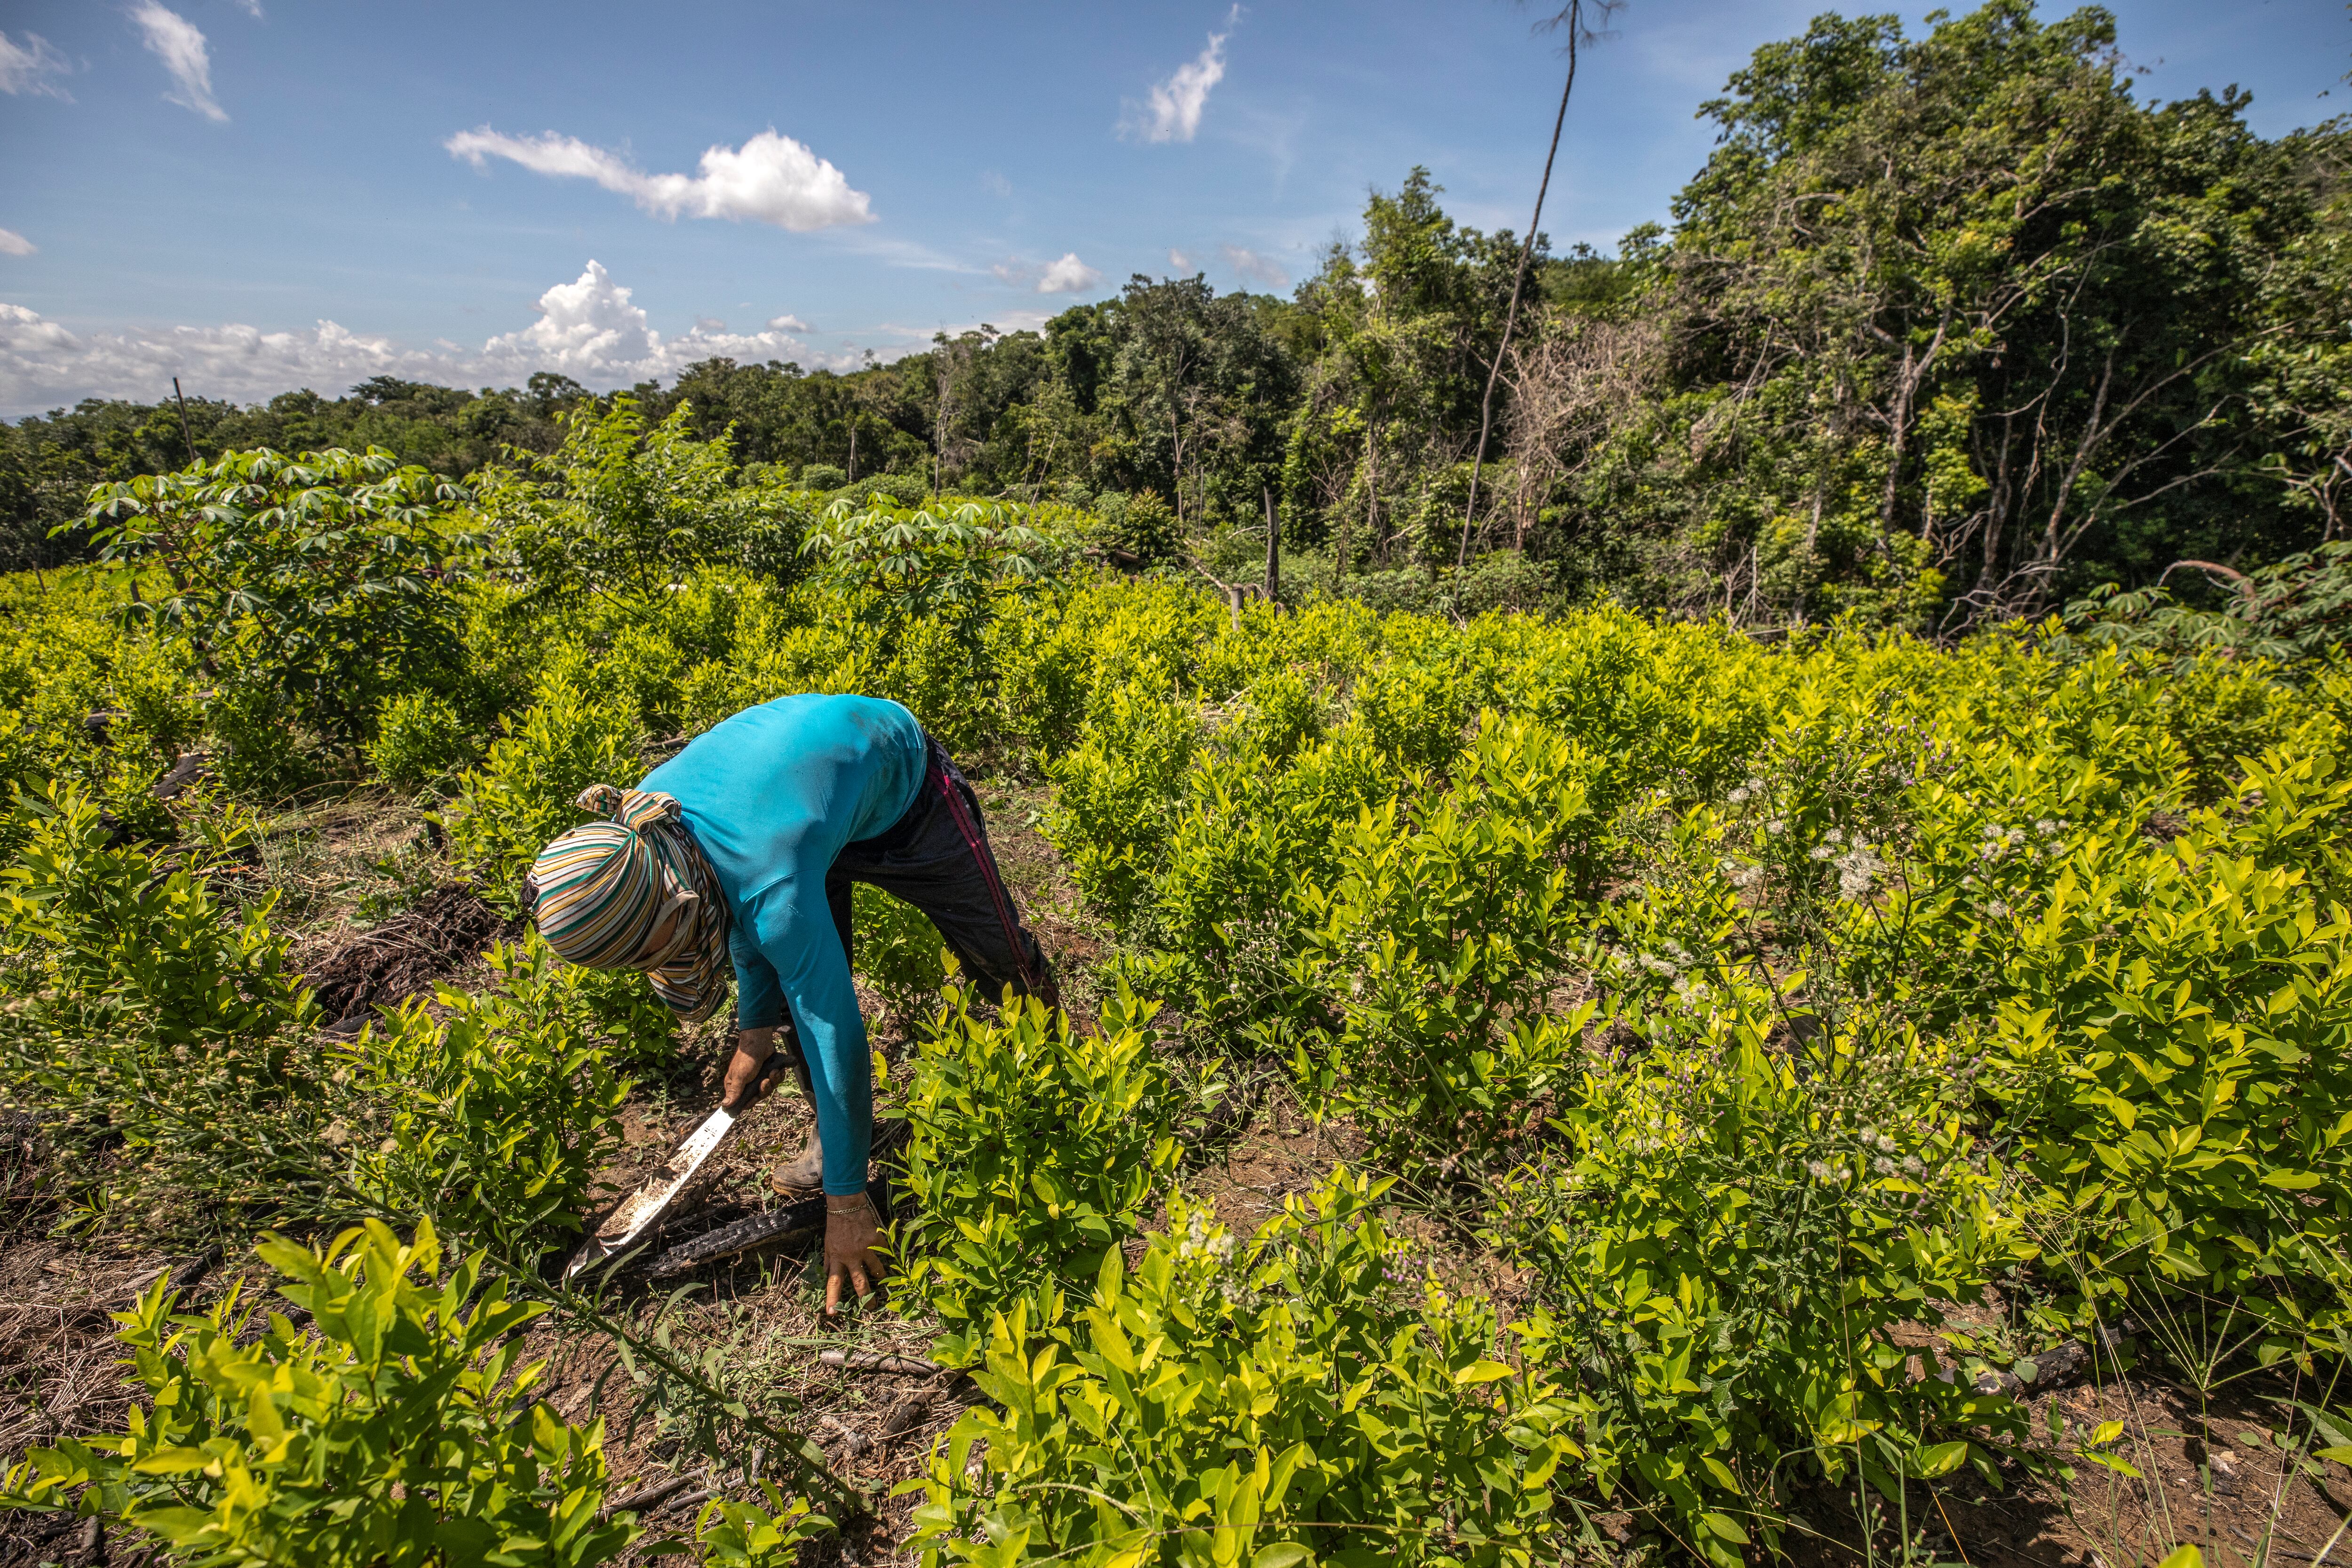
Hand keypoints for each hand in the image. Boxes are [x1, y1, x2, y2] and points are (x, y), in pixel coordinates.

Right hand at [719, 1027, 781, 1113]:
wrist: (759, 1042)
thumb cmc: (746, 1059)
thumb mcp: (739, 1076)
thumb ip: (735, 1092)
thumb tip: (724, 1105)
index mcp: (736, 1086)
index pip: (743, 1102)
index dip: (750, 1102)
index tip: (754, 1099)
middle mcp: (748, 1084)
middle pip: (758, 1096)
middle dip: (763, 1090)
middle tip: (765, 1081)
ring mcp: (759, 1078)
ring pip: (768, 1089)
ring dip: (772, 1081)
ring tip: (772, 1072)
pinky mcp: (769, 1073)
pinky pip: (776, 1081)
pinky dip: (778, 1076)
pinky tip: (777, 1070)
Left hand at [823, 1193, 885, 1317]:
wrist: (847, 1206)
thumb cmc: (835, 1226)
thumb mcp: (828, 1244)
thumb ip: (829, 1260)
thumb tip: (825, 1273)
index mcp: (837, 1259)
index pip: (833, 1283)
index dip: (832, 1298)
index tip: (832, 1312)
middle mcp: (851, 1257)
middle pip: (859, 1283)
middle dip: (865, 1298)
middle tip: (870, 1308)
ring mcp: (865, 1249)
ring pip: (876, 1270)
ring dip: (879, 1277)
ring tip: (883, 1281)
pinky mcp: (877, 1241)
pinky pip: (884, 1253)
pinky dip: (886, 1257)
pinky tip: (888, 1258)